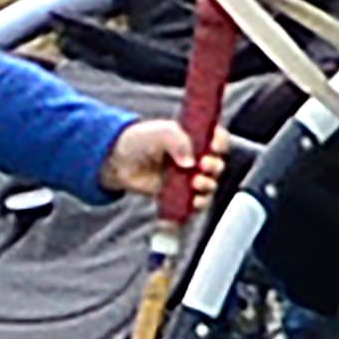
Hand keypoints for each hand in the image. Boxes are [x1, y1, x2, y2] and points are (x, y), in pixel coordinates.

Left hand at [100, 120, 228, 213]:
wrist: (119, 162)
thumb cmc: (140, 141)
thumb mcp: (159, 133)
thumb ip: (176, 141)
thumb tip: (189, 163)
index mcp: (196, 138)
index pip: (219, 139)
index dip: (220, 143)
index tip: (213, 147)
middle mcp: (196, 158)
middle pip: (217, 165)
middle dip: (214, 167)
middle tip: (202, 165)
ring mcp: (189, 178)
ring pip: (209, 185)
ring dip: (207, 186)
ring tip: (195, 183)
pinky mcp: (179, 195)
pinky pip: (195, 204)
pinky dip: (197, 205)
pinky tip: (192, 202)